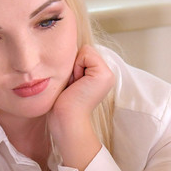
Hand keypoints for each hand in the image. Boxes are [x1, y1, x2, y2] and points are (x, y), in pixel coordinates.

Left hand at [48, 45, 114, 170]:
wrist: (66, 120)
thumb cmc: (62, 105)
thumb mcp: (69, 80)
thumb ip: (75, 66)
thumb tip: (67, 50)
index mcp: (100, 76)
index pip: (84, 53)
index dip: (72, 65)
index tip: (70, 85)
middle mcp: (107, 74)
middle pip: (84, 50)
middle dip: (73, 65)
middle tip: (72, 86)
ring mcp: (108, 74)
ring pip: (85, 51)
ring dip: (74, 67)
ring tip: (74, 86)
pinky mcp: (104, 74)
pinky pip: (86, 53)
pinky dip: (77, 66)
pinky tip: (76, 84)